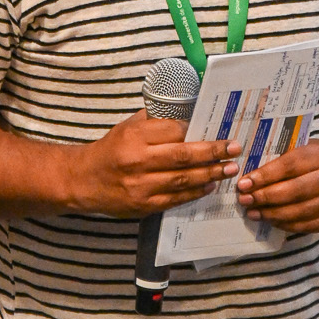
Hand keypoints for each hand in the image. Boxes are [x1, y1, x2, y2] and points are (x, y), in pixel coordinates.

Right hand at [67, 110, 238, 218]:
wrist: (83, 181)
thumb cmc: (111, 150)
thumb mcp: (128, 127)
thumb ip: (156, 121)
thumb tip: (189, 113)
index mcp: (134, 136)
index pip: (174, 130)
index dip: (197, 131)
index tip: (217, 129)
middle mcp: (138, 161)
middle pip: (183, 155)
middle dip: (213, 152)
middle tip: (234, 148)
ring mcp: (141, 186)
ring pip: (183, 179)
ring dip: (210, 174)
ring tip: (230, 168)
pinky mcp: (143, 205)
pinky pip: (176, 198)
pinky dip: (195, 192)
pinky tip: (210, 185)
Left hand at [238, 138, 318, 234]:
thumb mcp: (306, 147)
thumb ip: (283, 157)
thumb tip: (251, 176)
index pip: (290, 166)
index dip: (265, 176)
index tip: (244, 182)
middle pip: (294, 191)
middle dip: (265, 197)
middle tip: (245, 200)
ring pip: (299, 212)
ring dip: (271, 214)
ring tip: (252, 212)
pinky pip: (306, 226)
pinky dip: (285, 224)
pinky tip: (270, 219)